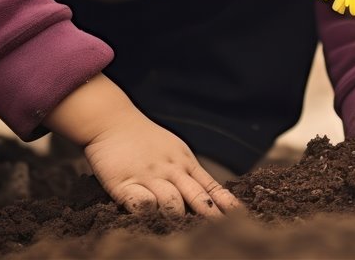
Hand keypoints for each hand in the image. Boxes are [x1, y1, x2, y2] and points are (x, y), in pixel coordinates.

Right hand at [44, 75, 240, 217]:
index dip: (226, 203)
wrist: (112, 121)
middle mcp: (171, 170)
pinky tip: (153, 222)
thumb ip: (187, 172)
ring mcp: (149, 177)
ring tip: (187, 233)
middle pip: (197, 196)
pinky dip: (149, 213)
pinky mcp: (125, 183)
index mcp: (185, 163)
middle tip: (223, 231)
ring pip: (172, 202)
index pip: (211, 186)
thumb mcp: (173, 151)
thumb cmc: (144, 139)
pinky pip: (141, 203)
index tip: (241, 217)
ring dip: (180, 218)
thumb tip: (208, 196)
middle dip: (210, 215)